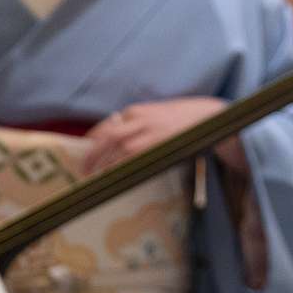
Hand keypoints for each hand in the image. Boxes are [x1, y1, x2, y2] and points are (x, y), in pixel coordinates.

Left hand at [81, 97, 231, 174]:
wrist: (209, 116)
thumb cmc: (180, 121)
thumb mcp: (154, 117)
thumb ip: (136, 127)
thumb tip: (117, 146)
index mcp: (134, 112)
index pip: (105, 127)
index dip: (92, 143)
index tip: (85, 155)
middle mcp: (137, 119)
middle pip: (106, 138)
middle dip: (92, 156)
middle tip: (83, 172)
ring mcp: (148, 132)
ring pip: (118, 150)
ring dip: (105, 167)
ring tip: (97, 180)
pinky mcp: (160, 144)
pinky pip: (135, 159)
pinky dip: (123, 169)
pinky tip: (116, 179)